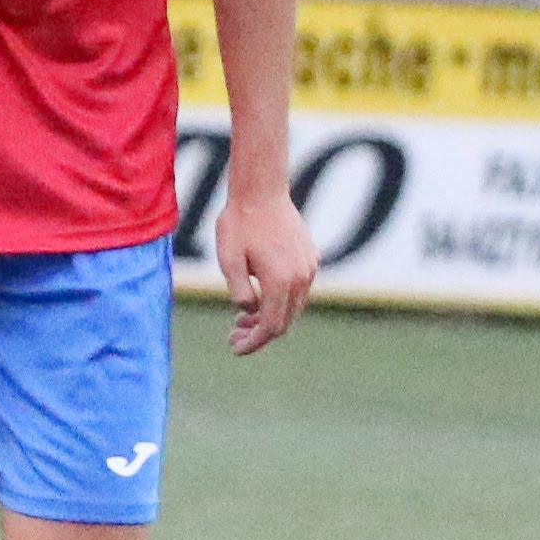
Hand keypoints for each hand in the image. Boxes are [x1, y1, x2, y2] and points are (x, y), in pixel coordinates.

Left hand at [210, 174, 320, 353]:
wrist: (261, 191)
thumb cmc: (239, 224)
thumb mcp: (229, 260)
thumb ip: (240, 291)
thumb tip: (250, 311)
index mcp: (281, 281)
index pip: (271, 327)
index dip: (253, 342)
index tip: (234, 348)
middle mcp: (301, 277)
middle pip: (285, 321)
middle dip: (259, 333)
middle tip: (232, 334)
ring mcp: (309, 268)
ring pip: (293, 307)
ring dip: (269, 317)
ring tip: (241, 318)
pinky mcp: (311, 259)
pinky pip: (298, 290)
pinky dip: (280, 301)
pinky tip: (258, 297)